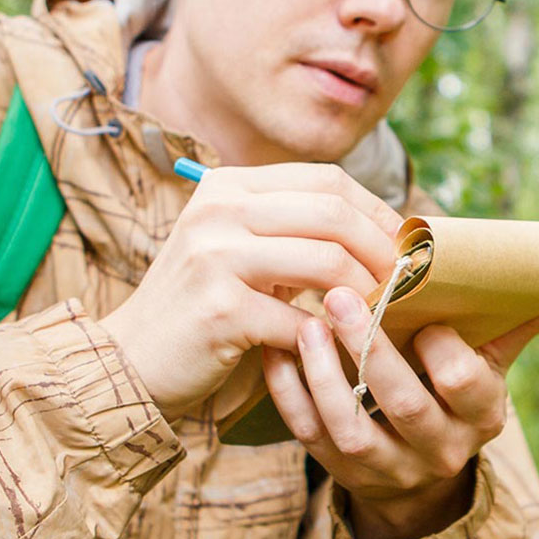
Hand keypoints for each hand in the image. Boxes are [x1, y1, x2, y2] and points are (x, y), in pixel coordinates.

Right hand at [101, 163, 402, 419]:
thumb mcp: (242, 248)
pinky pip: (302, 319)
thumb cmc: (204, 305)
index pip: (326, 179)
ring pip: (327, 261)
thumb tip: (389, 229)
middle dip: (382, 248)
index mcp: (229, 186)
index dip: (377, 209)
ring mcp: (216, 257)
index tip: (406, 242)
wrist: (130, 359)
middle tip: (408, 279)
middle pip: (334, 213)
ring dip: (367, 292)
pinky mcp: (219, 310)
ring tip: (385, 311)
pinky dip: (331, 336)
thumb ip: (296, 228)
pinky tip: (343, 346)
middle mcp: (219, 209)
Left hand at [262, 272, 538, 538]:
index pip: (466, 382)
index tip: (417, 302)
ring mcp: (388, 467)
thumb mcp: (494, 363)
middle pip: (406, 405)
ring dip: (325, 374)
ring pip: (351, 429)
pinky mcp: (342, 473)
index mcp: (482, 415)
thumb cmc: (458, 393)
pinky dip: (290, 395)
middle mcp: (439, 449)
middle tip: (342, 295)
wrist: (422, 471)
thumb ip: (524, 319)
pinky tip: (277, 350)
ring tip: (306, 322)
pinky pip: (310, 438)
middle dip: (372, 350)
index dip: (441, 346)